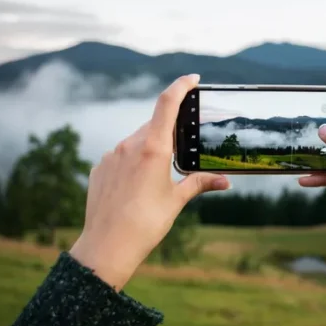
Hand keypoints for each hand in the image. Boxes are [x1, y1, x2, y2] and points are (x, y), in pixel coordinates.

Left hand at [70, 74, 229, 290]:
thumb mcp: (177, 200)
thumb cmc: (146, 223)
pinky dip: (133, 162)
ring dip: (150, 148)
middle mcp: (129, 145)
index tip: (193, 78)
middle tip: (182, 147)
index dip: (181, 86)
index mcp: (152, 148)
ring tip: (158, 177)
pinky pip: (120, 156)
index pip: (167, 104)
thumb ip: (200, 183)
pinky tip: (137, 187)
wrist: (107, 246)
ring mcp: (111, 156)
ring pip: (136, 140)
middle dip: (169, 131)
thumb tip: (225, 181)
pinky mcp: (99, 168)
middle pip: (153, 125)